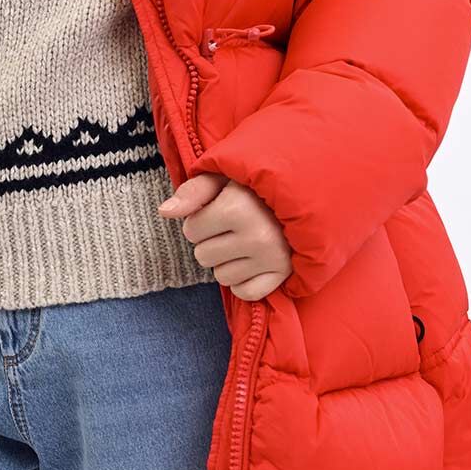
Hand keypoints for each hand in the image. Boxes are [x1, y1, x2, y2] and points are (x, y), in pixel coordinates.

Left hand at [158, 172, 291, 300]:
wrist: (305, 191)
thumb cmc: (257, 184)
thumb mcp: (224, 176)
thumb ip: (193, 191)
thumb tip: (165, 212)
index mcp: (238, 208)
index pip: (191, 231)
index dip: (200, 220)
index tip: (218, 210)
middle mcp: (257, 236)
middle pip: (203, 256)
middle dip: (212, 241)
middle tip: (233, 226)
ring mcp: (273, 257)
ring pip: (221, 276)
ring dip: (226, 261)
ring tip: (244, 240)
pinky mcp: (284, 273)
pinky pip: (246, 293)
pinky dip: (244, 281)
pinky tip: (251, 261)